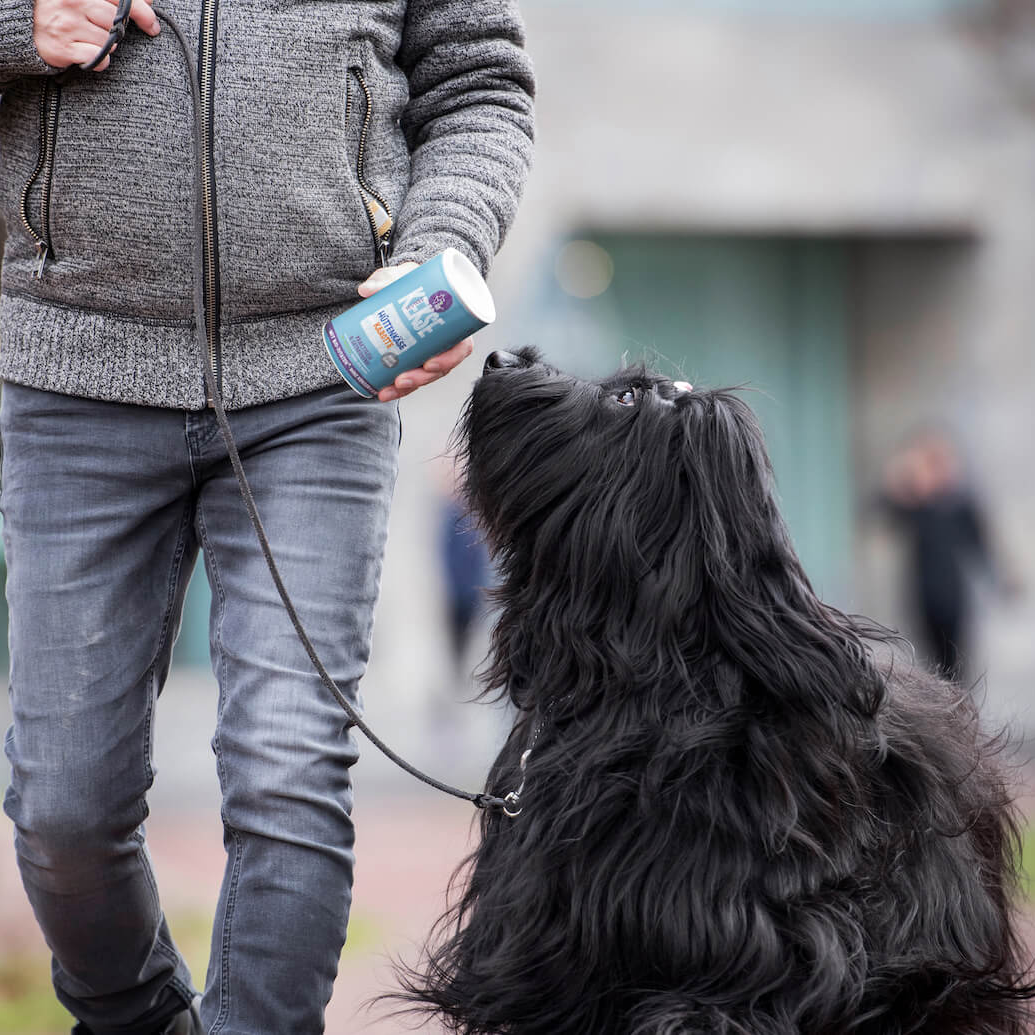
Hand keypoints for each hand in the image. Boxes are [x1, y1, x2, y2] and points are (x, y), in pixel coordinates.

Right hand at [34, 0, 159, 70]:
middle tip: (111, 31)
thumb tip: (149, 0)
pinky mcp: (63, 48)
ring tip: (89, 37)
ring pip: (109, 40)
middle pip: (116, 20)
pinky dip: (100, 60)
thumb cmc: (64, 11)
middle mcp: (71, 2)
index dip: (141, 10)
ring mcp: (66, 24)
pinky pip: (99, 58)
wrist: (26, 27)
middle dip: (119, 29)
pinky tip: (88, 53)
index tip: (153, 22)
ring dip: (107, 44)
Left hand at [357, 262, 474, 402]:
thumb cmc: (416, 280)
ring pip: (424, 377)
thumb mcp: (405, 275)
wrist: (405, 285)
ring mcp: (429, 352)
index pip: (461, 347)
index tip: (430, 364)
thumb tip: (367, 290)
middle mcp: (445, 341)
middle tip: (402, 380)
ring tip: (388, 390)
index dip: (449, 359)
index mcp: (454, 323)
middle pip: (441, 368)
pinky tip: (383, 390)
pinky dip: (397, 387)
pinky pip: (410, 376)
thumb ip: (386, 279)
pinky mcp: (414, 358)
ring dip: (407, 388)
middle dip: (421, 379)